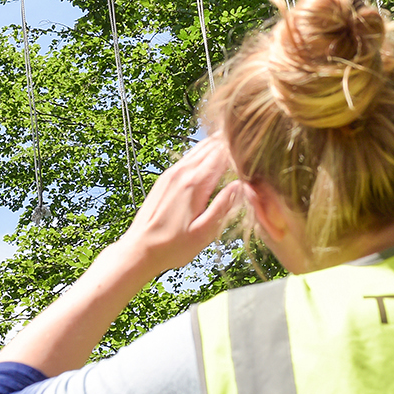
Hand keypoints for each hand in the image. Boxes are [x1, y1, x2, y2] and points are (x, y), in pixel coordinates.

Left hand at [114, 138, 240, 276]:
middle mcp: (181, 172)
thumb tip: (241, 185)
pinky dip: (204, 155)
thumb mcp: (204, 232)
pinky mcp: (165, 178)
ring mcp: (171, 173)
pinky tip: (213, 164)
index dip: (240, 151)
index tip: (254, 158)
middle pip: (211, 145)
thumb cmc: (171, 246)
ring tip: (236, 152)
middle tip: (249, 152)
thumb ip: (223, 205)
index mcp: (194, 183)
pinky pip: (189, 157)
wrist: (139, 248)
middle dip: (231, 145)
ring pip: (199, 148)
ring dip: (217, 148)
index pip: (222, 153)